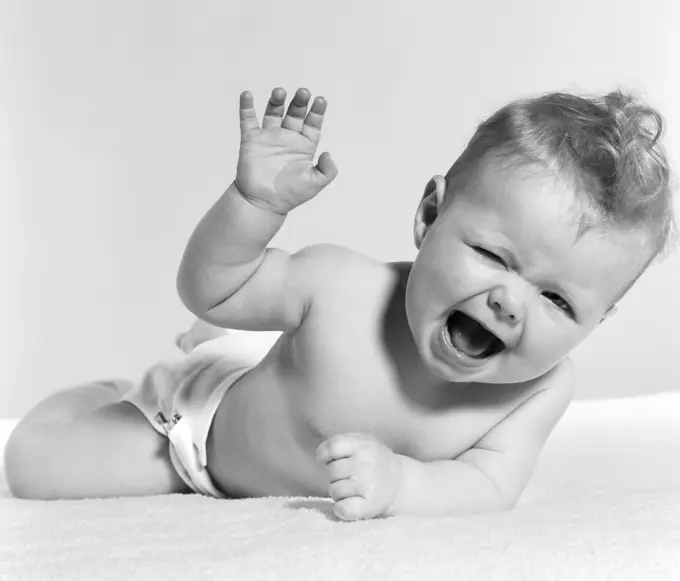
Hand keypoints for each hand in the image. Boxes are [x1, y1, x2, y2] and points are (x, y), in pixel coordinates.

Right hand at [236, 87, 338, 214]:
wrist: (263, 203)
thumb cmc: (290, 195)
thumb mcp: (315, 184)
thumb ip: (327, 170)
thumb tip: (328, 154)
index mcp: (304, 146)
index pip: (312, 123)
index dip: (317, 111)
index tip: (321, 100)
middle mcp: (287, 138)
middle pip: (295, 113)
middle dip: (299, 102)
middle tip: (303, 92)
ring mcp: (269, 138)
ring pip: (273, 112)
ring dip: (277, 100)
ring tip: (280, 91)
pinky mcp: (251, 141)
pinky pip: (248, 120)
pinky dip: (246, 106)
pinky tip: (247, 94)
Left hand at [316, 433, 401, 520]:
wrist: (400, 482)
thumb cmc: (374, 460)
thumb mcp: (363, 441)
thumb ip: (341, 442)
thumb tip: (321, 454)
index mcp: (363, 445)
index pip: (333, 446)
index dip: (324, 454)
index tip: (328, 459)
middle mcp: (366, 463)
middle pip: (331, 471)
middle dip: (335, 475)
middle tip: (349, 476)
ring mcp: (367, 485)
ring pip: (334, 490)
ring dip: (339, 491)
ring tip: (353, 488)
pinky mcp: (369, 505)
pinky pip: (342, 509)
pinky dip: (341, 508)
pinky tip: (349, 503)